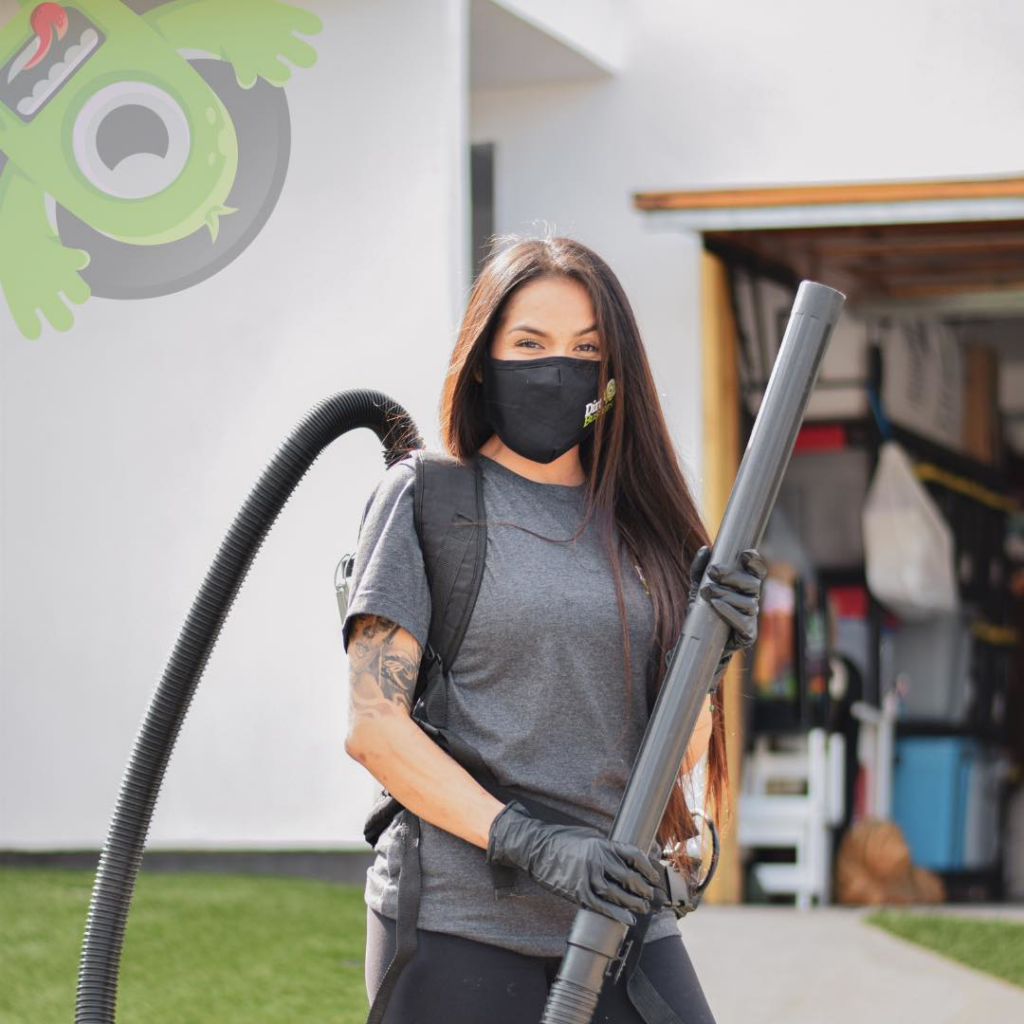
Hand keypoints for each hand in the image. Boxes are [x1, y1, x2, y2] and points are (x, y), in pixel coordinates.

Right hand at [485, 801, 662, 925]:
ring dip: (633, 904)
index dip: (647, 867)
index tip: (654, 876)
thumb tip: (627, 857)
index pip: (633, 855)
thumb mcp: (588, 836)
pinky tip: (627, 919)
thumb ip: (607, 847)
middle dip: (643, 889)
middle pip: (629, 878)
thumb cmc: (563, 840)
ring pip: (618, 894)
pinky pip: (601, 906)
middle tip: (650, 896)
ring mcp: (587, 877)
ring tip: (642, 908)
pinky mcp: (577, 892)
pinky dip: (616, 914)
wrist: (536, 849)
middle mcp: (598, 860)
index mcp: (602, 844)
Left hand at [688, 546, 766, 666]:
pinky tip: (716, 605)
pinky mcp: (747, 635)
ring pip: (748, 603)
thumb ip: (700, 569)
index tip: (745, 554)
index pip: (757, 572)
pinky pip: (743, 622)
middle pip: (752, 584)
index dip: (755, 562)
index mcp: (744, 586)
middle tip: (712, 571)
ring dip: (726, 595)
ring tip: (707, 592)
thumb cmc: (704, 609)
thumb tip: (704, 549)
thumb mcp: (698, 586)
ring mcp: (750, 618)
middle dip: (732, 576)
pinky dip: (729, 612)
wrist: (699, 639)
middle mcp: (751, 600)